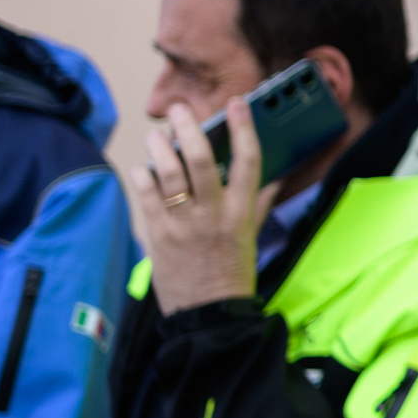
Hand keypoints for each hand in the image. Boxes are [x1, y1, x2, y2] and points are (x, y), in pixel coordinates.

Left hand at [130, 100, 274, 315]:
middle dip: (189, 127)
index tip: (237, 105)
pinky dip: (143, 175)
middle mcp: (213, 215)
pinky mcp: (158, 234)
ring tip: (156, 135)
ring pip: (167, 173)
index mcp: (241, 213)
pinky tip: (144, 168)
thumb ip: (258, 205)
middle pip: (200, 160)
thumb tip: (275, 180)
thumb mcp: (251, 237)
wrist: (208, 313)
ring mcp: (183, 224)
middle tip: (180, 110)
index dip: (243, 128)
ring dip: (159, 147)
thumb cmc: (232, 275)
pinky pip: (146, 195)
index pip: (248, 162)